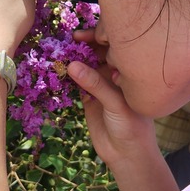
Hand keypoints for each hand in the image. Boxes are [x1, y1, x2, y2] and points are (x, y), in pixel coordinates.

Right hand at [67, 30, 157, 167]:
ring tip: (57, 53)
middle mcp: (114, 75)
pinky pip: (76, 83)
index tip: (79, 36)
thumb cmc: (132, 126)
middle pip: (95, 54)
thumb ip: (96, 84)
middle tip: (65, 42)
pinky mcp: (88, 98)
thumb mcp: (116, 103)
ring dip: (72, 60)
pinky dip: (67, 77)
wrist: (127, 154)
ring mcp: (100, 85)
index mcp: (127, 71)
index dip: (97, 38)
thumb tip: (71, 65)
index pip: (112, 47)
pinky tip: (56, 70)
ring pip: (84, 67)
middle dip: (81, 46)